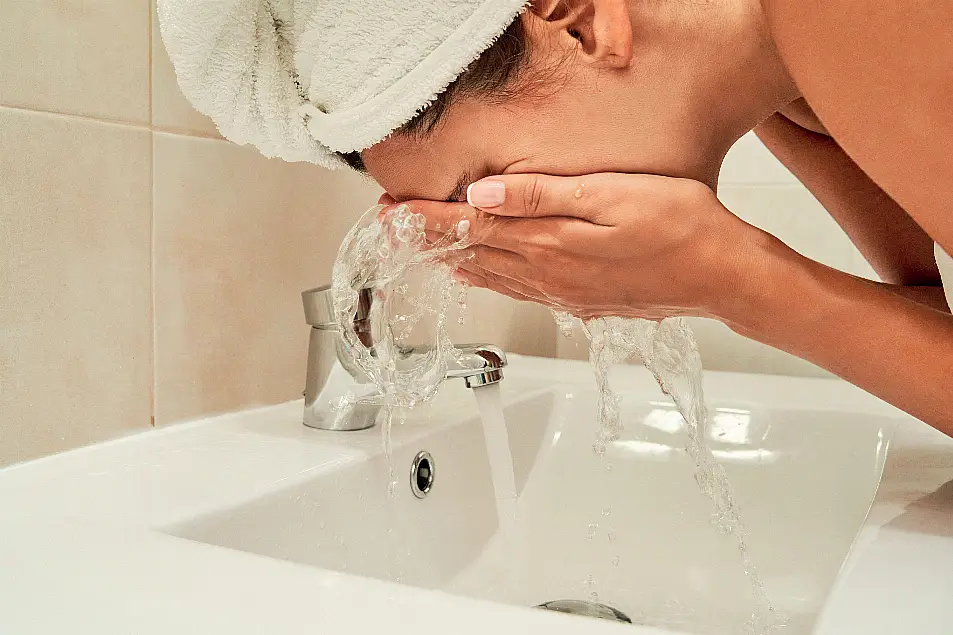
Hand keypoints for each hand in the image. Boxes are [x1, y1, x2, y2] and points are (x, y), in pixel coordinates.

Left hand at [383, 173, 774, 321]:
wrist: (721, 274)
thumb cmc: (677, 226)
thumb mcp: (609, 196)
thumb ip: (541, 197)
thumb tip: (480, 198)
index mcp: (548, 244)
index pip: (468, 230)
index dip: (425, 221)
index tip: (390, 214)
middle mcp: (548, 275)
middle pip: (472, 257)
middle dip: (428, 242)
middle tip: (392, 228)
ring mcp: (565, 293)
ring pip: (493, 278)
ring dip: (455, 263)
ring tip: (426, 251)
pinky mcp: (583, 301)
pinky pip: (520, 292)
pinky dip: (491, 281)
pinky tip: (486, 277)